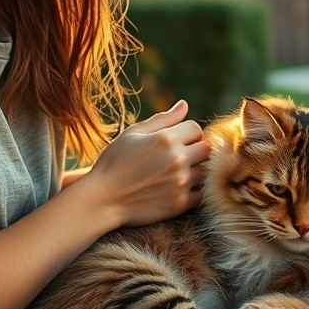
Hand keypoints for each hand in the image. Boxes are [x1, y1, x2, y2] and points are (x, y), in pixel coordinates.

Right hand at [86, 100, 210, 227]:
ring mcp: (180, 182)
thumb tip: (185, 105)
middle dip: (196, 150)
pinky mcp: (180, 203)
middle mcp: (177, 159)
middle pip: (206, 149)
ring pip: (206, 171)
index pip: (196, 129)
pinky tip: (176, 188)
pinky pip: (201, 193)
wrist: (102, 199)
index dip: (187, 133)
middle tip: (180, 156)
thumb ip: (162, 119)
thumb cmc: (114, 162)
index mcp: (165, 139)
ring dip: (195, 170)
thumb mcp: (133, 133)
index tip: (176, 141)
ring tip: (176, 173)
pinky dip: (193, 190)